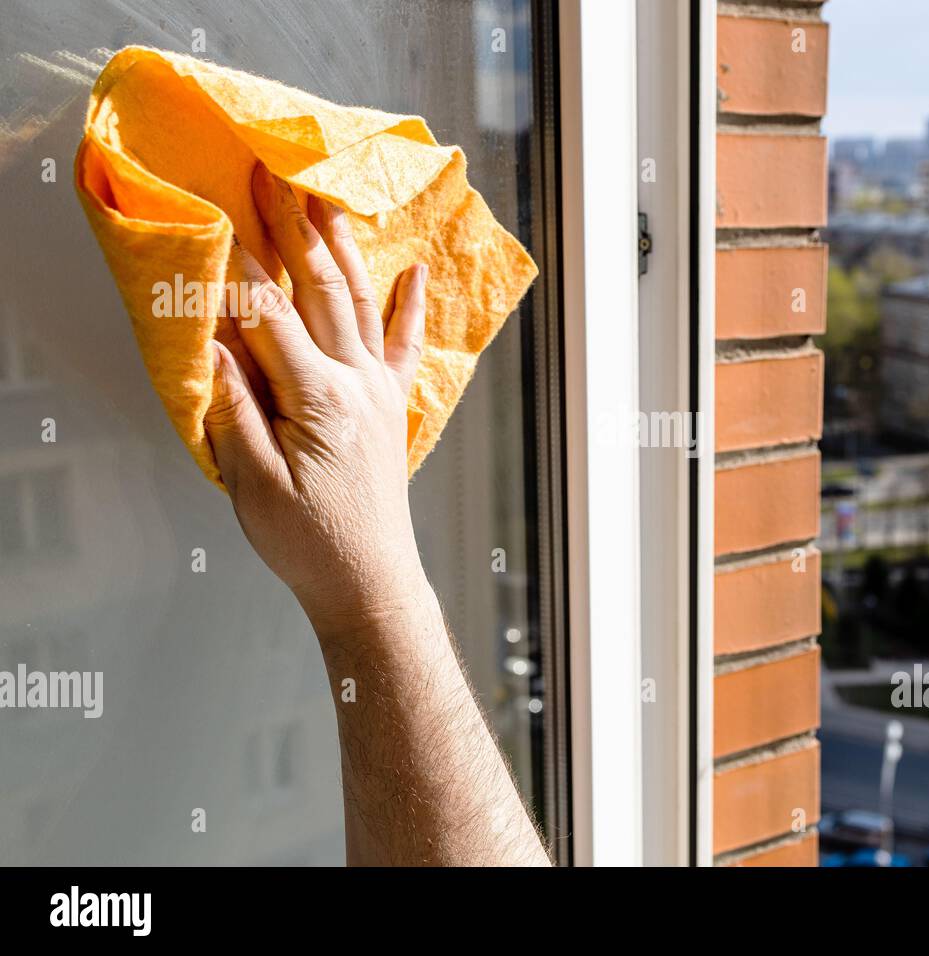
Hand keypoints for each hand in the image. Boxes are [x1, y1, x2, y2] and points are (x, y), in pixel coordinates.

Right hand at [204, 162, 428, 628]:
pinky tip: (417, 269)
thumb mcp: (253, 484)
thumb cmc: (310, 543)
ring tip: (328, 196)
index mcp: (318, 399)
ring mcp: (379, 391)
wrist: (370, 581)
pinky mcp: (391, 406)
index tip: (221, 212)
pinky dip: (411, 305)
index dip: (242, 265)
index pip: (271, 316)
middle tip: (275, 175)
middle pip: (323, 291)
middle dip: (295, 229)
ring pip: (364, 303)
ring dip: (345, 248)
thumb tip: (213, 345)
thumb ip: (234, 410)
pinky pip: (405, 346)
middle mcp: (357, 383)